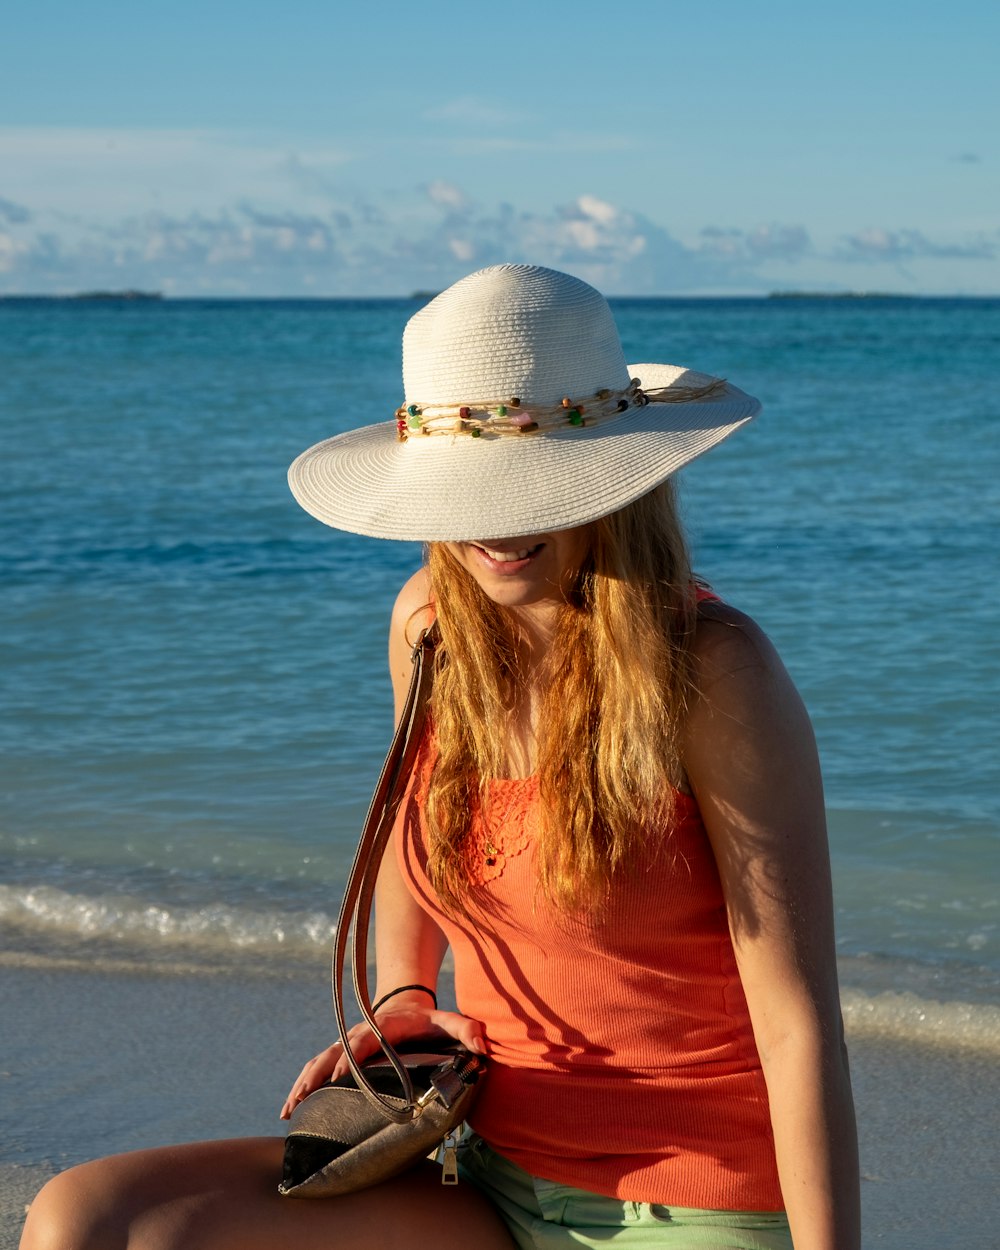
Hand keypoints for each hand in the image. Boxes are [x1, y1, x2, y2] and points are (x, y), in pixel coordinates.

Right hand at [279, 999, 486, 1119]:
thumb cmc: (428, 1019)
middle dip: (317, 1076)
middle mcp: (359, 1035)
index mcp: (382, 1026)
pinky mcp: (341, 1055)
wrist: (405, 1004)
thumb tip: (481, 1046)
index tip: (341, 1078)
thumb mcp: (449, 1019)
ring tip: (288, 1111)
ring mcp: (346, 1044)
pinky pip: (317, 1067)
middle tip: (303, 1102)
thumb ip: (467, 1029)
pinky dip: (303, 1084)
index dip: (352, 1058)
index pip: (364, 1041)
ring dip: (303, 1084)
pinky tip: (290, 1108)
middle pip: (333, 1053)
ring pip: (318, 1061)